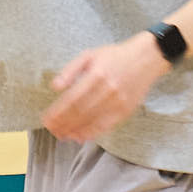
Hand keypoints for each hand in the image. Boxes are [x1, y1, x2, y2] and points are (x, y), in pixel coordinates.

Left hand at [40, 34, 169, 142]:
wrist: (146, 59)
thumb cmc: (114, 56)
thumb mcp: (90, 55)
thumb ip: (70, 70)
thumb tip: (55, 87)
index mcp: (96, 75)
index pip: (71, 99)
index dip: (57, 112)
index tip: (46, 119)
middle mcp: (107, 90)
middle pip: (80, 113)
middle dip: (63, 124)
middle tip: (51, 130)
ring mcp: (118, 102)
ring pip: (92, 122)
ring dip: (74, 131)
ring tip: (62, 135)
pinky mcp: (125, 111)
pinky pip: (106, 126)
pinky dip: (92, 133)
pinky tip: (80, 136)